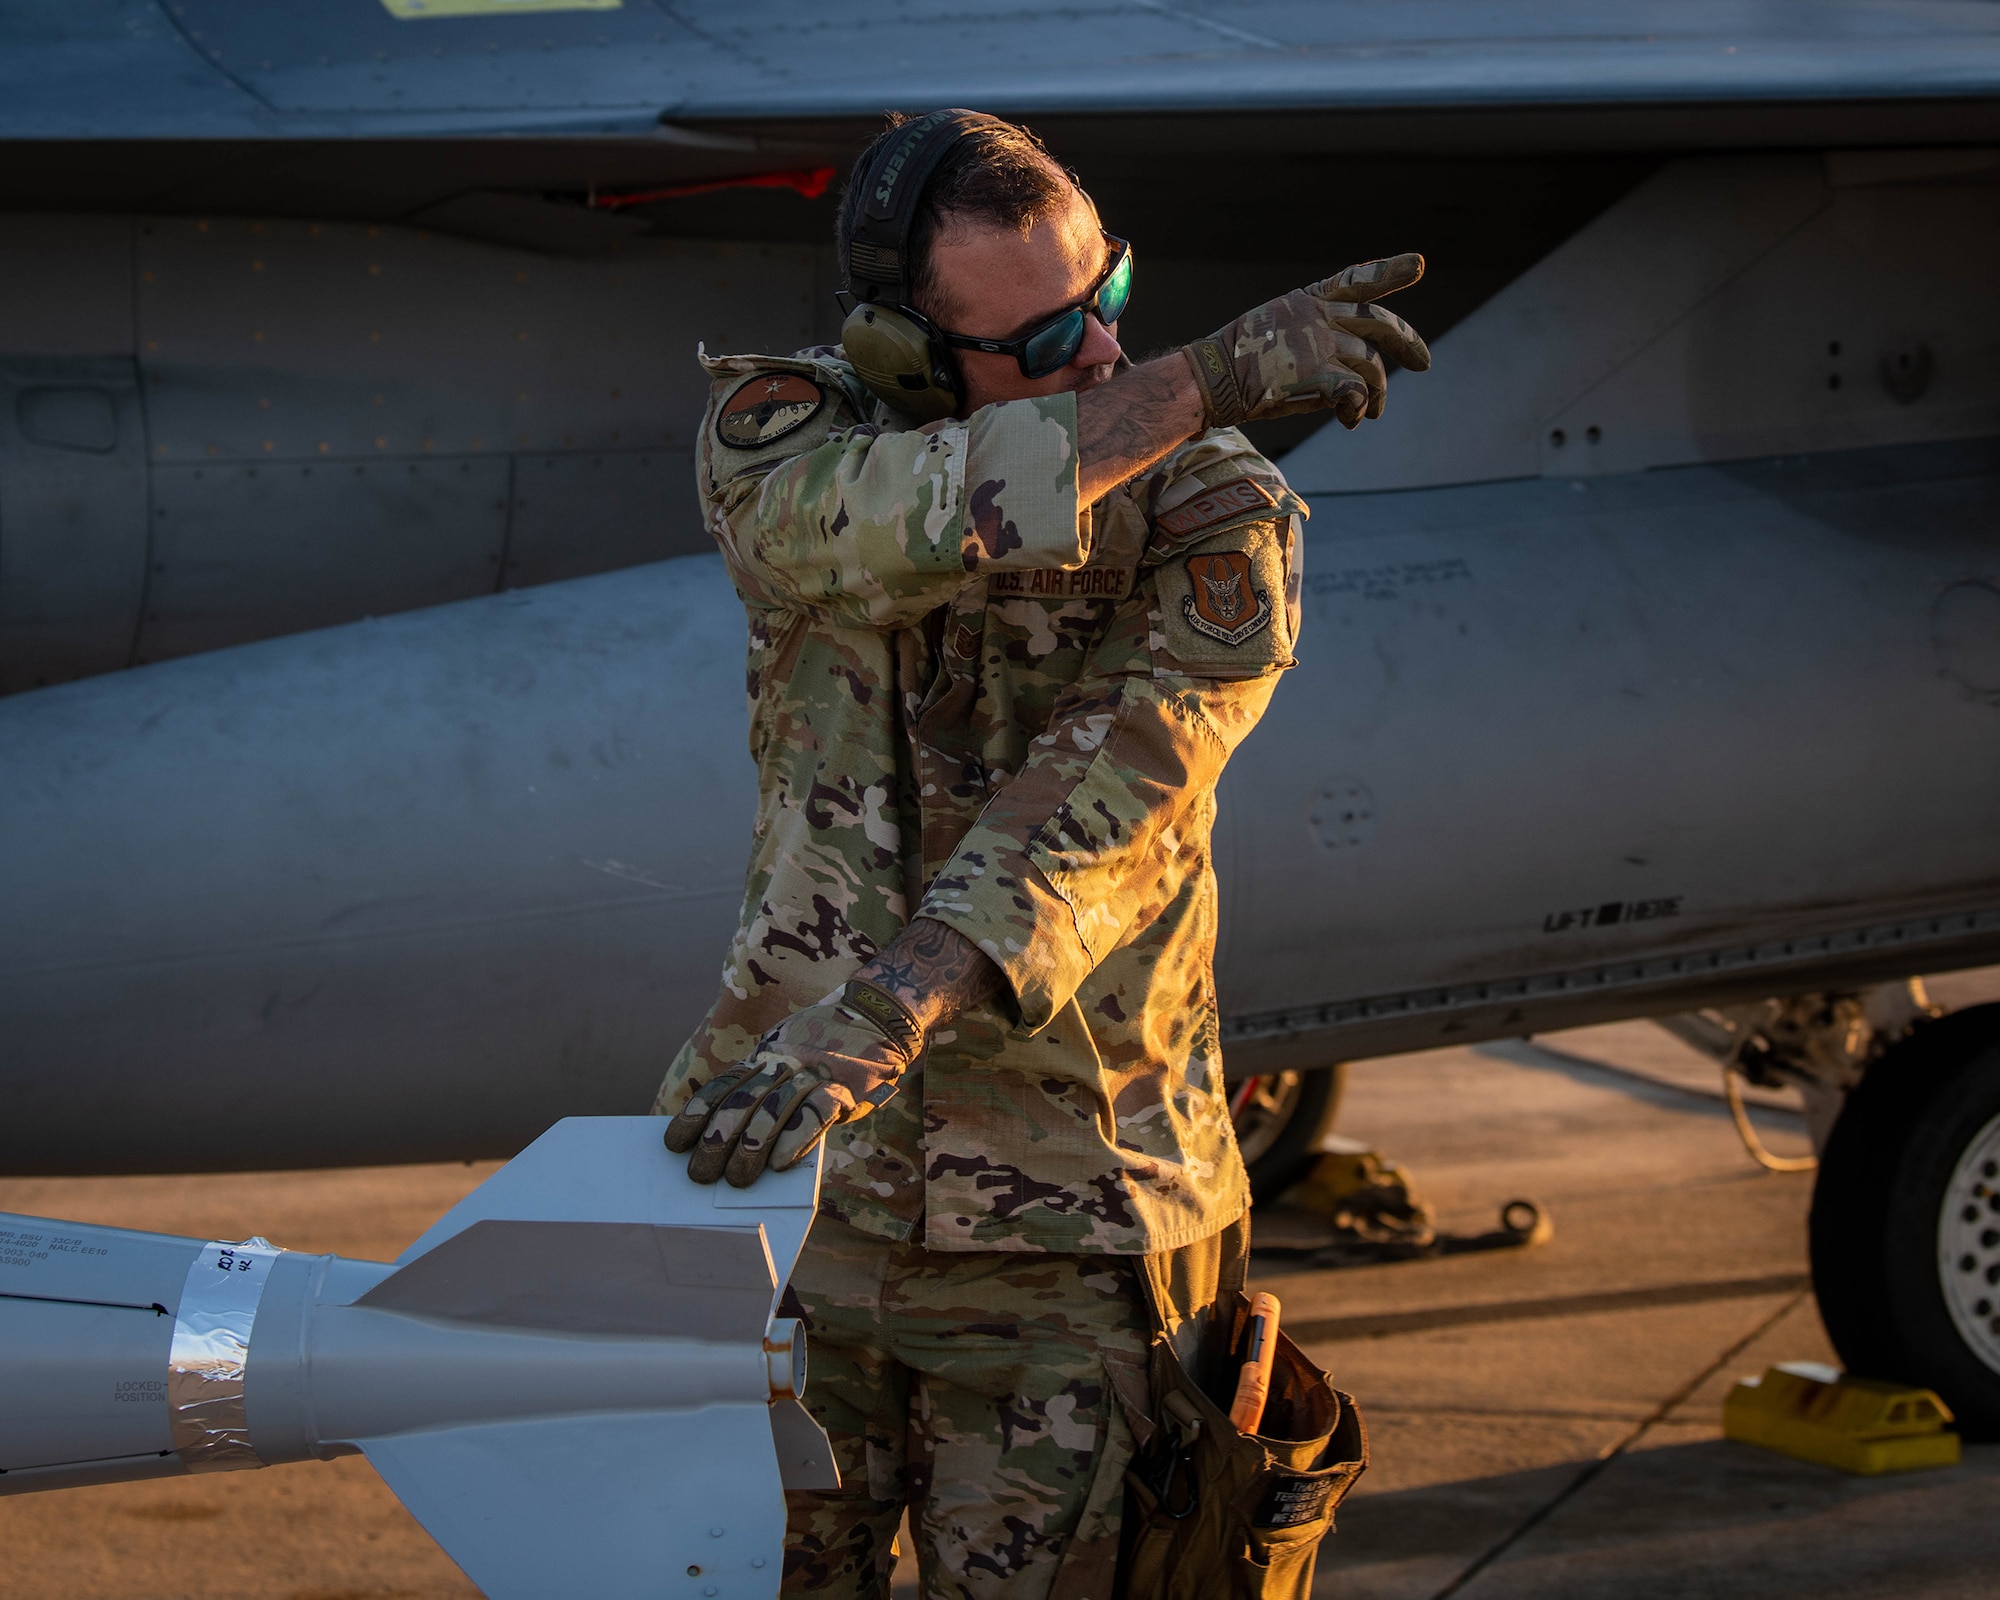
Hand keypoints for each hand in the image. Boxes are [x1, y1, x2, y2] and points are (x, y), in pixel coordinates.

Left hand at [663, 985, 920, 1186]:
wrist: (877, 1019)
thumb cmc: (827, 1051)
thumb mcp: (786, 1057)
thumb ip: (762, 1088)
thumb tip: (721, 1136)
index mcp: (764, 1056)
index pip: (722, 1086)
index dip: (695, 1115)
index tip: (674, 1144)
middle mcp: (783, 1061)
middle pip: (742, 1101)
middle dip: (717, 1140)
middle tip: (701, 1174)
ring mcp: (814, 1072)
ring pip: (773, 1109)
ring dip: (752, 1147)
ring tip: (737, 1179)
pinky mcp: (844, 1087)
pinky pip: (816, 1114)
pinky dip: (796, 1139)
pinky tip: (780, 1163)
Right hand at [1180, 254, 1430, 430]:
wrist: (1214, 378)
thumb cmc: (1239, 358)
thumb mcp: (1277, 326)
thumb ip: (1315, 330)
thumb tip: (1348, 360)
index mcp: (1310, 300)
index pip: (1359, 279)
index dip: (1391, 270)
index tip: (1419, 264)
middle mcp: (1320, 317)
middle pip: (1380, 324)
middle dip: (1409, 344)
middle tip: (1424, 363)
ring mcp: (1321, 345)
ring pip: (1372, 367)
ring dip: (1377, 394)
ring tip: (1368, 413)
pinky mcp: (1318, 376)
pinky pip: (1357, 394)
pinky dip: (1358, 409)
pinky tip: (1351, 419)